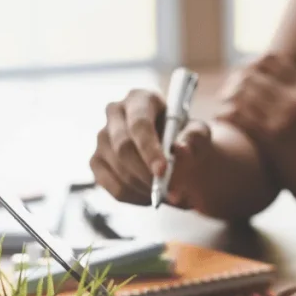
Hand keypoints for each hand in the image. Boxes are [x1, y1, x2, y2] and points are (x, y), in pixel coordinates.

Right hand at [91, 89, 211, 207]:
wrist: (174, 151)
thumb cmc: (185, 136)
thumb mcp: (198, 133)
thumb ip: (193, 138)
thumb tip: (179, 149)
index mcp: (140, 98)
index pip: (138, 124)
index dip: (149, 149)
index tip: (162, 171)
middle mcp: (115, 113)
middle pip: (123, 148)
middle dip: (146, 174)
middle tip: (169, 191)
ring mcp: (102, 137)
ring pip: (118, 170)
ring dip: (144, 188)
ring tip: (166, 194)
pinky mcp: (97, 161)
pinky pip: (112, 187)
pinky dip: (134, 197)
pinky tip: (150, 195)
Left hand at [218, 54, 295, 221]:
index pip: (272, 61)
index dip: (252, 67)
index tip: (242, 78)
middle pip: (254, 73)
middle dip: (235, 81)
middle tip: (225, 93)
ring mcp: (286, 115)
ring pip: (243, 92)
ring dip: (227, 97)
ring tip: (221, 107)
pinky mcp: (274, 137)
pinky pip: (239, 115)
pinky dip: (225, 115)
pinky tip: (220, 121)